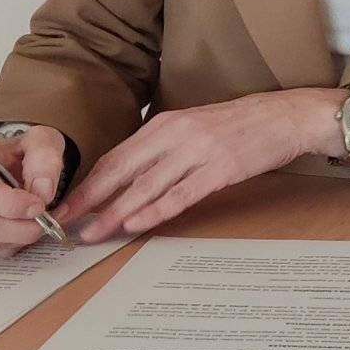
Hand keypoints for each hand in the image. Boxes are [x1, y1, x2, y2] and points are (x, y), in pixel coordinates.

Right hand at [0, 128, 66, 257]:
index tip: (38, 206)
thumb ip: (44, 158)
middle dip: (16, 228)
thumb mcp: (37, 142)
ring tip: (32, 224)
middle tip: (42, 223)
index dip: (11, 204)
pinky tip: (13, 230)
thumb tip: (43, 191)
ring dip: (13, 239)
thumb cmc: (11, 157)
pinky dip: (3, 246)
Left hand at [56, 89, 344, 240]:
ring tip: (93, 232)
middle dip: (90, 198)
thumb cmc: (240, 127)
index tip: (67, 204)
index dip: (88, 183)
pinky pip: (181, 194)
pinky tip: (137, 223)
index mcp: (165, 123)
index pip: (116, 157)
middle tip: (65, 221)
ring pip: (146, 185)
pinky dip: (155, 210)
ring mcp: (198, 150)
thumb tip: (129, 179)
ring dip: (115, 211)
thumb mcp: (193, 129)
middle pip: (121, 170)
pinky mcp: (220, 168)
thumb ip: (162, 149)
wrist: (285, 117)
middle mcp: (176, 134)